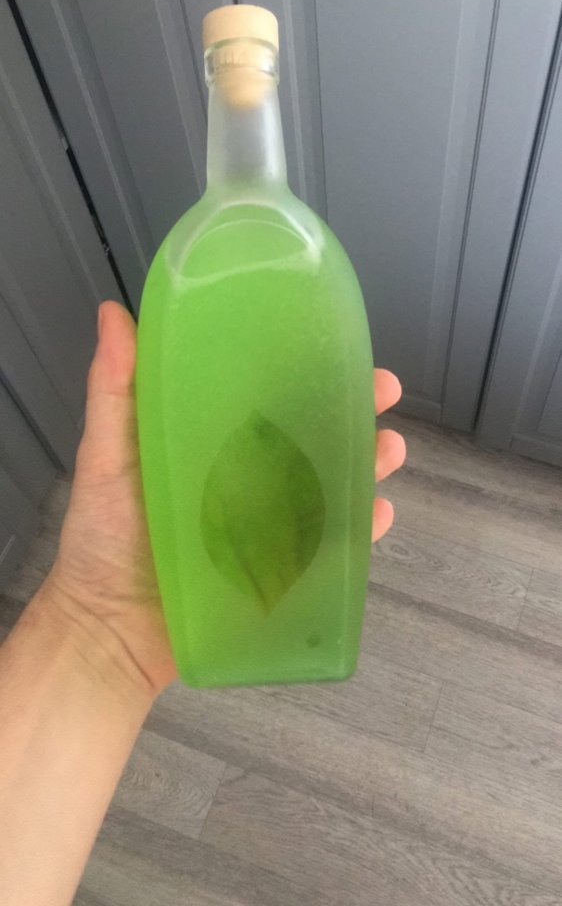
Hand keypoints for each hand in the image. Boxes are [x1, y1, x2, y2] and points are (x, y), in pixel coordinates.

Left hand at [48, 302, 403, 695]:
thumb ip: (114, 389)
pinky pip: (332, 547)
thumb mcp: (108, 454)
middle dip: (355, 410)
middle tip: (384, 394)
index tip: (338, 344)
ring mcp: (269, 526)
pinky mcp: (282, 572)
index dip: (306, 367)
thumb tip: (113, 312)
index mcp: (212, 442)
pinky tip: (378, 513)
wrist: (108, 630)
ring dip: (368, 463)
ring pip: (331, 485)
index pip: (268, 394)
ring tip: (389, 451)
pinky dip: (362, 530)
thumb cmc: (104, 536)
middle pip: (312, 435)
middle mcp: (248, 478)